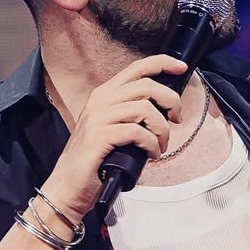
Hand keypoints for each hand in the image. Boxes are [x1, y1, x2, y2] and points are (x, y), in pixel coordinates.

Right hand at [38, 55, 186, 220]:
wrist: (69, 186)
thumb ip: (133, 114)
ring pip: (144, 108)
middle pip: (146, 85)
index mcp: (105, 95)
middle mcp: (100, 101)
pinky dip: (152, 144)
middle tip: (176, 119)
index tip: (180, 68)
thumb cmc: (96, 161)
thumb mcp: (114, 129)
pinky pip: (137, 132)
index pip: (136, 68)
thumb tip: (165, 110)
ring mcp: (98, 118)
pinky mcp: (99, 137)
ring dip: (161, 128)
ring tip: (160, 145)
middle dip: (170, 101)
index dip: (162, 63)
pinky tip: (152, 155)